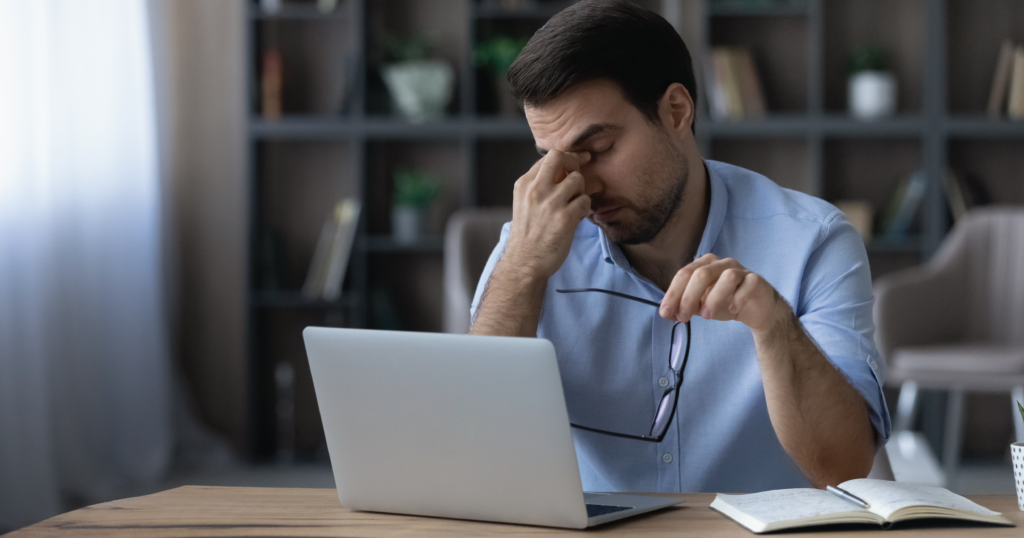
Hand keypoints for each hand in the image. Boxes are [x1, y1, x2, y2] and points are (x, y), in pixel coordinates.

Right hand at [504, 150, 591, 280]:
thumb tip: (564, 170)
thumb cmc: (527, 234)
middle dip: (574, 162)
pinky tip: (576, 217)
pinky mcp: (565, 218)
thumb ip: (540, 185)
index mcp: (524, 184)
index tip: (576, 163)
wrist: (524, 262)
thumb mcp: (524, 203)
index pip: (548, 157)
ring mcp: (550, 203)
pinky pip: (585, 201)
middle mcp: (535, 190)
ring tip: (574, 204)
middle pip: (560, 156)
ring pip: (577, 179)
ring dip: (581, 191)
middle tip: (578, 176)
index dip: (566, 158)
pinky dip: (584, 209)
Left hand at [658, 254, 786, 333]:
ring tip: (706, 316)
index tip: (666, 313)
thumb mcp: (701, 306)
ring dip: (714, 297)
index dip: (673, 293)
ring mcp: (741, 270)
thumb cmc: (725, 302)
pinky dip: (738, 297)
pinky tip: (732, 309)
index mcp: (704, 265)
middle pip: (702, 273)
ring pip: (727, 276)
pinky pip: (749, 284)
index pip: (684, 274)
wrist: (755, 308)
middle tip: (684, 317)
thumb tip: (666, 313)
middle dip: (689, 296)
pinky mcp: (757, 281)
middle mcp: (721, 264)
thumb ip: (685, 306)